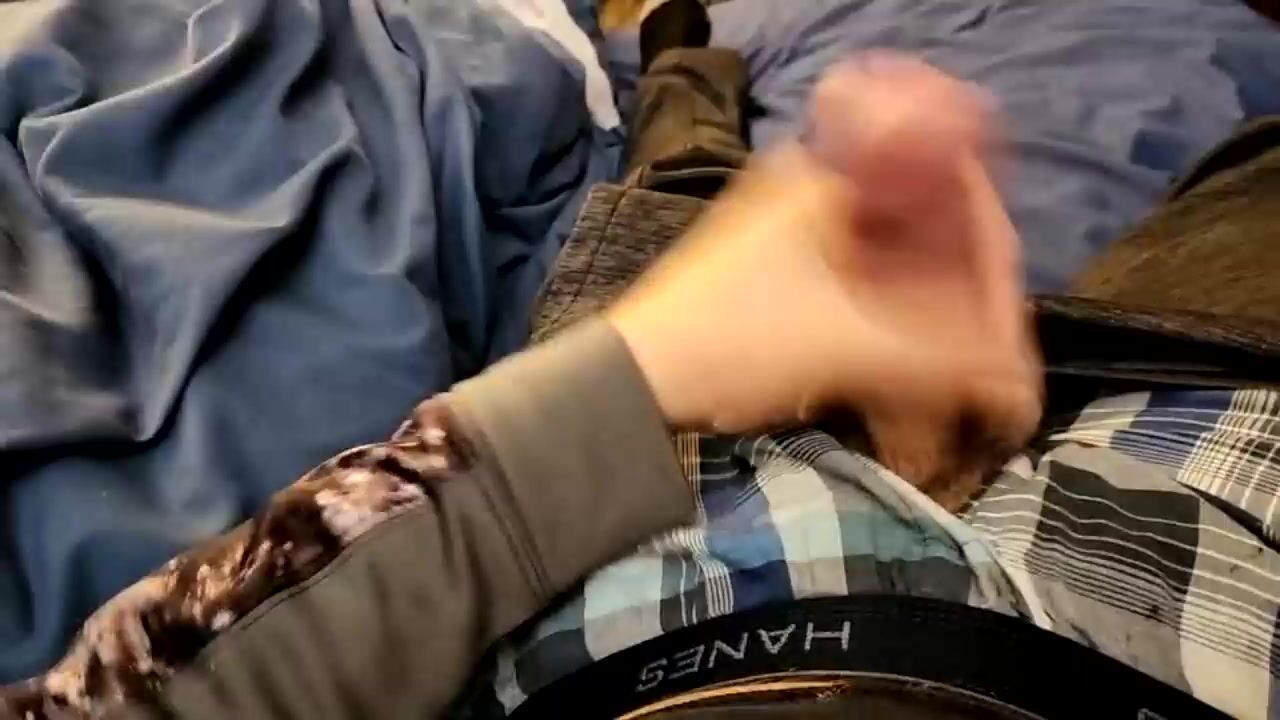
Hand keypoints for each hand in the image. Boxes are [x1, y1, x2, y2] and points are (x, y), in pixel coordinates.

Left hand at [607, 55, 1041, 506]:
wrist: (630, 387)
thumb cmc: (732, 342)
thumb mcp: (850, 347)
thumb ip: (948, 362)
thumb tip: (1023, 387)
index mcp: (833, 178)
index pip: (951, 200)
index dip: (991, 271)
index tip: (1007, 342)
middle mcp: (822, 196)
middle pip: (928, 256)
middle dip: (958, 335)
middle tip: (985, 394)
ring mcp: (804, 245)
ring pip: (897, 296)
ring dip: (924, 366)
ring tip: (933, 433)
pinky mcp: (789, 292)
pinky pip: (863, 319)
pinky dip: (886, 369)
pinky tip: (900, 429)